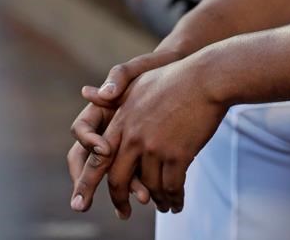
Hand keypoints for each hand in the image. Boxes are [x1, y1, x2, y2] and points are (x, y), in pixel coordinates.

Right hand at [68, 48, 183, 209]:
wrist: (182, 73)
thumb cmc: (154, 68)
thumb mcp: (136, 68)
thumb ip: (117, 78)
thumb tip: (95, 92)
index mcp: (100, 109)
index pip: (81, 129)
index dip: (88, 141)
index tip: (104, 148)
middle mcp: (107, 128)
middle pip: (88, 159)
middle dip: (85, 182)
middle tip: (82, 203)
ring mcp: (124, 141)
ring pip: (113, 169)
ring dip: (121, 186)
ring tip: (137, 197)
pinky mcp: (142, 150)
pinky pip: (134, 170)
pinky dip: (139, 183)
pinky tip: (150, 194)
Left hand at [70, 57, 226, 217]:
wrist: (208, 78)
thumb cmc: (176, 76)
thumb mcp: (140, 80)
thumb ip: (114, 91)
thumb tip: (86, 93)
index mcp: (122, 119)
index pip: (98, 157)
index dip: (88, 182)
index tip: (81, 202)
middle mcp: (133, 136)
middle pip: (117, 179)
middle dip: (120, 200)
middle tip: (123, 213)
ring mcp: (155, 147)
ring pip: (148, 186)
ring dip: (156, 200)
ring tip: (163, 205)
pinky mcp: (178, 154)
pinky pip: (171, 186)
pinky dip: (174, 198)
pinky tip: (177, 202)